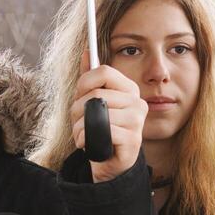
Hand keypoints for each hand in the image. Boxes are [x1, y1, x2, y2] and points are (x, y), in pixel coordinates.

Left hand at [70, 51, 146, 182]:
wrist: (107, 162)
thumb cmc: (100, 129)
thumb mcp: (91, 101)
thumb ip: (90, 78)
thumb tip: (87, 52)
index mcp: (129, 89)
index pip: (103, 71)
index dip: (84, 83)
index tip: (79, 96)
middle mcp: (137, 102)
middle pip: (95, 94)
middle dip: (77, 110)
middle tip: (78, 122)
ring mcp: (137, 121)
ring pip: (95, 113)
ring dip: (79, 127)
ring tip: (82, 135)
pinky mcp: (133, 140)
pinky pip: (102, 131)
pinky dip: (86, 139)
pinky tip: (87, 145)